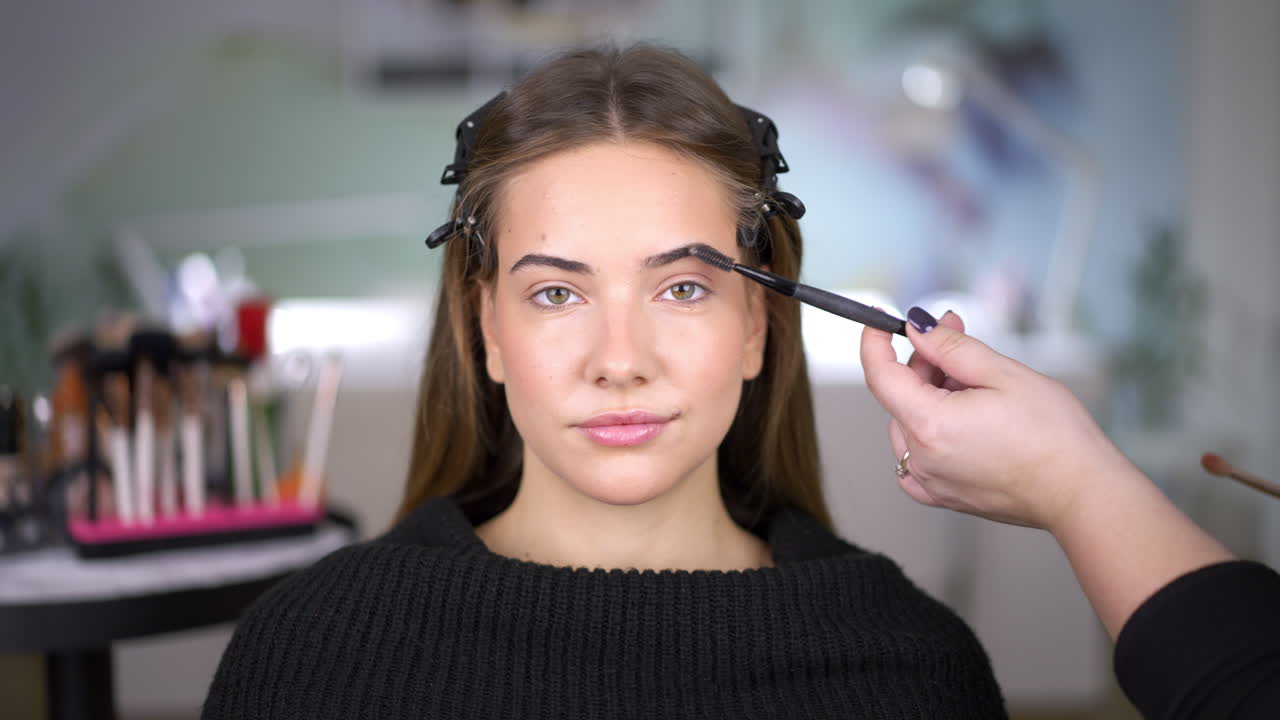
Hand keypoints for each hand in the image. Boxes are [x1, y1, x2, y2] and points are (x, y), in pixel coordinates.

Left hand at [859, 308, 1132, 531]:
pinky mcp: (945, 497)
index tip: (877, 321)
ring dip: (929, 395)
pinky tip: (959, 420)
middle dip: (923, 360)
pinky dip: (928, 433)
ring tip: (976, 384)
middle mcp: (922, 457)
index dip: (874, 342)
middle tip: (956, 333)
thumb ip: (950, 348)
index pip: (880, 375)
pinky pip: (917, 459)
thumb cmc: (1053, 436)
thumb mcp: (1002, 373)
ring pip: (910, 423)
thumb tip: (916, 328)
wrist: (1081, 491)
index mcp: (930, 424)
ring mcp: (931, 481)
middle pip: (900, 395)